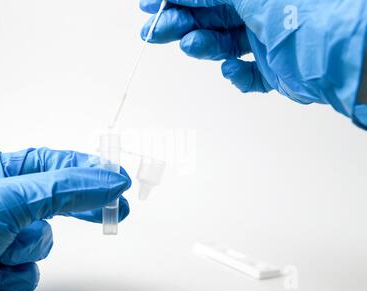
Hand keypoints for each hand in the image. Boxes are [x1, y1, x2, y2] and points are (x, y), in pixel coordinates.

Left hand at [0, 148, 130, 290]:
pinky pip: (31, 269)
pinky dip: (17, 274)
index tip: (115, 176)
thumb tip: (105, 180)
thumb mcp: (7, 199)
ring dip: (28, 249)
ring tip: (2, 250)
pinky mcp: (0, 269)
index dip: (86, 169)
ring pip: (44, 240)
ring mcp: (0, 238)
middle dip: (80, 209)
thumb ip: (63, 190)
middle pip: (55, 202)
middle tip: (113, 210)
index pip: (52, 164)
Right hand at [140, 0, 366, 127]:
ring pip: (223, 45)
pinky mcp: (273, 69)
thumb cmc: (314, 17)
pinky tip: (232, 69)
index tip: (151, 6)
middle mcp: (261, 12)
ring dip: (203, 47)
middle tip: (156, 31)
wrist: (346, 61)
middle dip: (181, 23)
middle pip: (210, 18)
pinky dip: (235, 75)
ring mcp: (267, 41)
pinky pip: (245, 74)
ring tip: (191, 46)